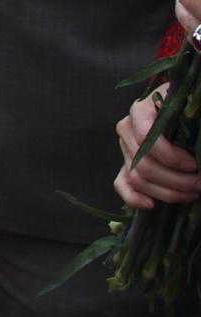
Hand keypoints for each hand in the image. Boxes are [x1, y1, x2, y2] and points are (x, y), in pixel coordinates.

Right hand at [116, 87, 198, 209]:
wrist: (181, 111)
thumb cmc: (188, 112)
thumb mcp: (190, 113)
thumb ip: (194, 129)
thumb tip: (198, 157)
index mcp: (141, 111)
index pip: (146, 139)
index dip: (171, 157)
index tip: (195, 165)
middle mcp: (128, 129)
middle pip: (144, 165)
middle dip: (177, 181)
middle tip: (200, 184)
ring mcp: (125, 148)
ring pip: (138, 178)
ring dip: (168, 192)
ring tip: (193, 192)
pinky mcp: (127, 164)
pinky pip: (122, 184)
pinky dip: (134, 197)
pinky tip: (152, 205)